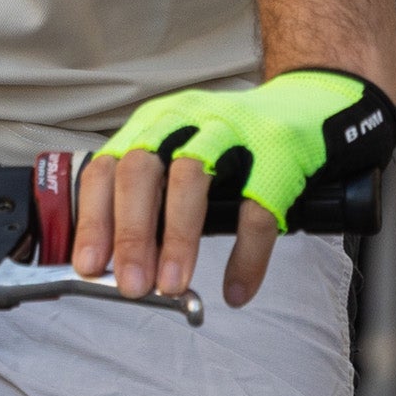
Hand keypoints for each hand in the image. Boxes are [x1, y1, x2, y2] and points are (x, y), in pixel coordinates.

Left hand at [80, 70, 395, 312]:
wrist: (307, 108)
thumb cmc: (233, 145)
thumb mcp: (181, 154)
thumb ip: (152, 201)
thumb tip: (121, 265)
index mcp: (153, 123)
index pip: (108, 167)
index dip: (95, 218)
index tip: (89, 264)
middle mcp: (185, 120)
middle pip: (143, 170)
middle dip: (130, 232)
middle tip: (130, 283)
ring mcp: (232, 132)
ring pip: (192, 179)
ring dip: (177, 237)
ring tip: (172, 284)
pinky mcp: (277, 153)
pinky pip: (257, 208)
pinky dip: (246, 255)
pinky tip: (238, 288)